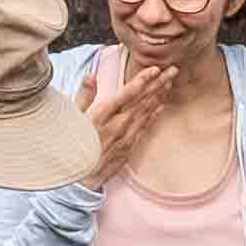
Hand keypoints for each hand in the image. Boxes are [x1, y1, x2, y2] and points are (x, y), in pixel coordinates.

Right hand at [86, 39, 192, 181]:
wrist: (76, 176)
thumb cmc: (72, 144)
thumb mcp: (72, 117)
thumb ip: (84, 95)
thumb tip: (91, 75)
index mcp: (102, 114)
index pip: (127, 93)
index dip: (143, 80)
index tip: (155, 69)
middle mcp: (117, 124)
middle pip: (142, 100)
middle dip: (159, 83)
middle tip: (173, 69)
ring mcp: (125, 137)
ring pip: (146, 112)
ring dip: (159, 95)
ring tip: (170, 82)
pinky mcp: (129, 147)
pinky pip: (145, 127)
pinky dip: (154, 114)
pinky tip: (162, 105)